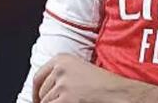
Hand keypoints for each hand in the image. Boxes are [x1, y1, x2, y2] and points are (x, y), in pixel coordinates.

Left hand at [32, 53, 157, 102]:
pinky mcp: (64, 99)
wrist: (120, 92)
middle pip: (41, 94)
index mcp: (63, 58)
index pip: (38, 78)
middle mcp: (60, 69)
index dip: (36, 94)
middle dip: (50, 102)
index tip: (39, 101)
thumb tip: (43, 91)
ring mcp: (61, 84)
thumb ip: (63, 77)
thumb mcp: (81, 73)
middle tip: (66, 102)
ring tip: (77, 102)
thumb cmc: (106, 84)